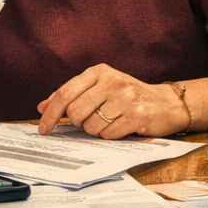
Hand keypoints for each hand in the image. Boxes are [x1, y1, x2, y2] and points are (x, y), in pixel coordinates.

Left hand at [36, 63, 189, 138]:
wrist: (165, 103)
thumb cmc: (128, 96)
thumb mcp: (100, 88)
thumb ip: (72, 96)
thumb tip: (42, 107)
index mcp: (99, 71)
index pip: (65, 93)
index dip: (50, 113)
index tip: (43, 128)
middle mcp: (112, 81)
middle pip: (75, 113)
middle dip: (78, 124)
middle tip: (89, 122)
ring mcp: (126, 97)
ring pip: (90, 126)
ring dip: (96, 130)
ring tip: (110, 122)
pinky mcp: (137, 115)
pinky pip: (108, 135)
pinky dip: (110, 136)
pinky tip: (120, 127)